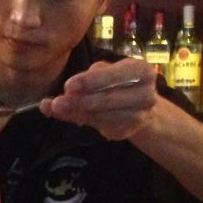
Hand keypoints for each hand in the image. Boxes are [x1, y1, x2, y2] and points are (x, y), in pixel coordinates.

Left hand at [40, 57, 158, 139]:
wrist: (139, 106)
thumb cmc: (117, 82)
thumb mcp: (103, 73)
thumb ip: (83, 81)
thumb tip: (57, 96)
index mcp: (142, 71)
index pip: (115, 76)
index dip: (91, 81)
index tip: (69, 86)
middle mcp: (146, 94)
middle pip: (108, 99)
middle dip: (80, 101)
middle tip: (57, 102)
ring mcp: (139, 116)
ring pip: (102, 116)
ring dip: (77, 113)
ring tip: (57, 108)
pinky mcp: (126, 131)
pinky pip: (100, 126)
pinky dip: (82, 120)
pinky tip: (69, 116)